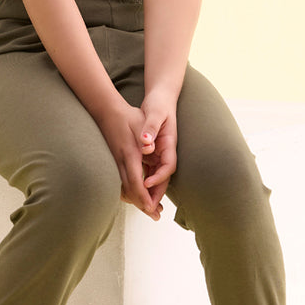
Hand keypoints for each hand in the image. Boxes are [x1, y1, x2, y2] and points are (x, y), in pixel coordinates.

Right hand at [98, 102, 161, 218]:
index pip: (137, 183)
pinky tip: (136, 195)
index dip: (144, 198)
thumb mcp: (141, 123)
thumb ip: (147, 136)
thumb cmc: (128, 117)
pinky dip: (129, 192)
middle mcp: (120, 162)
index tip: (153, 209)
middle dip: (143, 205)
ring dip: (137, 200)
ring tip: (149, 208)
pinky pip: (120, 183)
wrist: (107, 111)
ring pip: (124, 189)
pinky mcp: (113, 162)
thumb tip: (150, 147)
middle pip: (130, 191)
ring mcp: (115, 163)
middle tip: (155, 215)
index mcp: (129, 155)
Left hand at [139, 91, 177, 215]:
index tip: (146, 185)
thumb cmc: (158, 104)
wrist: (161, 96)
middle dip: (156, 193)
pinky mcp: (154, 152)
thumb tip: (146, 143)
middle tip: (148, 209)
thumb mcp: (155, 113)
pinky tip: (135, 190)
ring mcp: (161, 152)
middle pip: (163, 177)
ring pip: (156, 177)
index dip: (158, 178)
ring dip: (151, 192)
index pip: (168, 166)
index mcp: (169, 143)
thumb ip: (151, 128)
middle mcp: (167, 150)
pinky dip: (144, 182)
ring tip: (142, 207)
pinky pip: (150, 171)